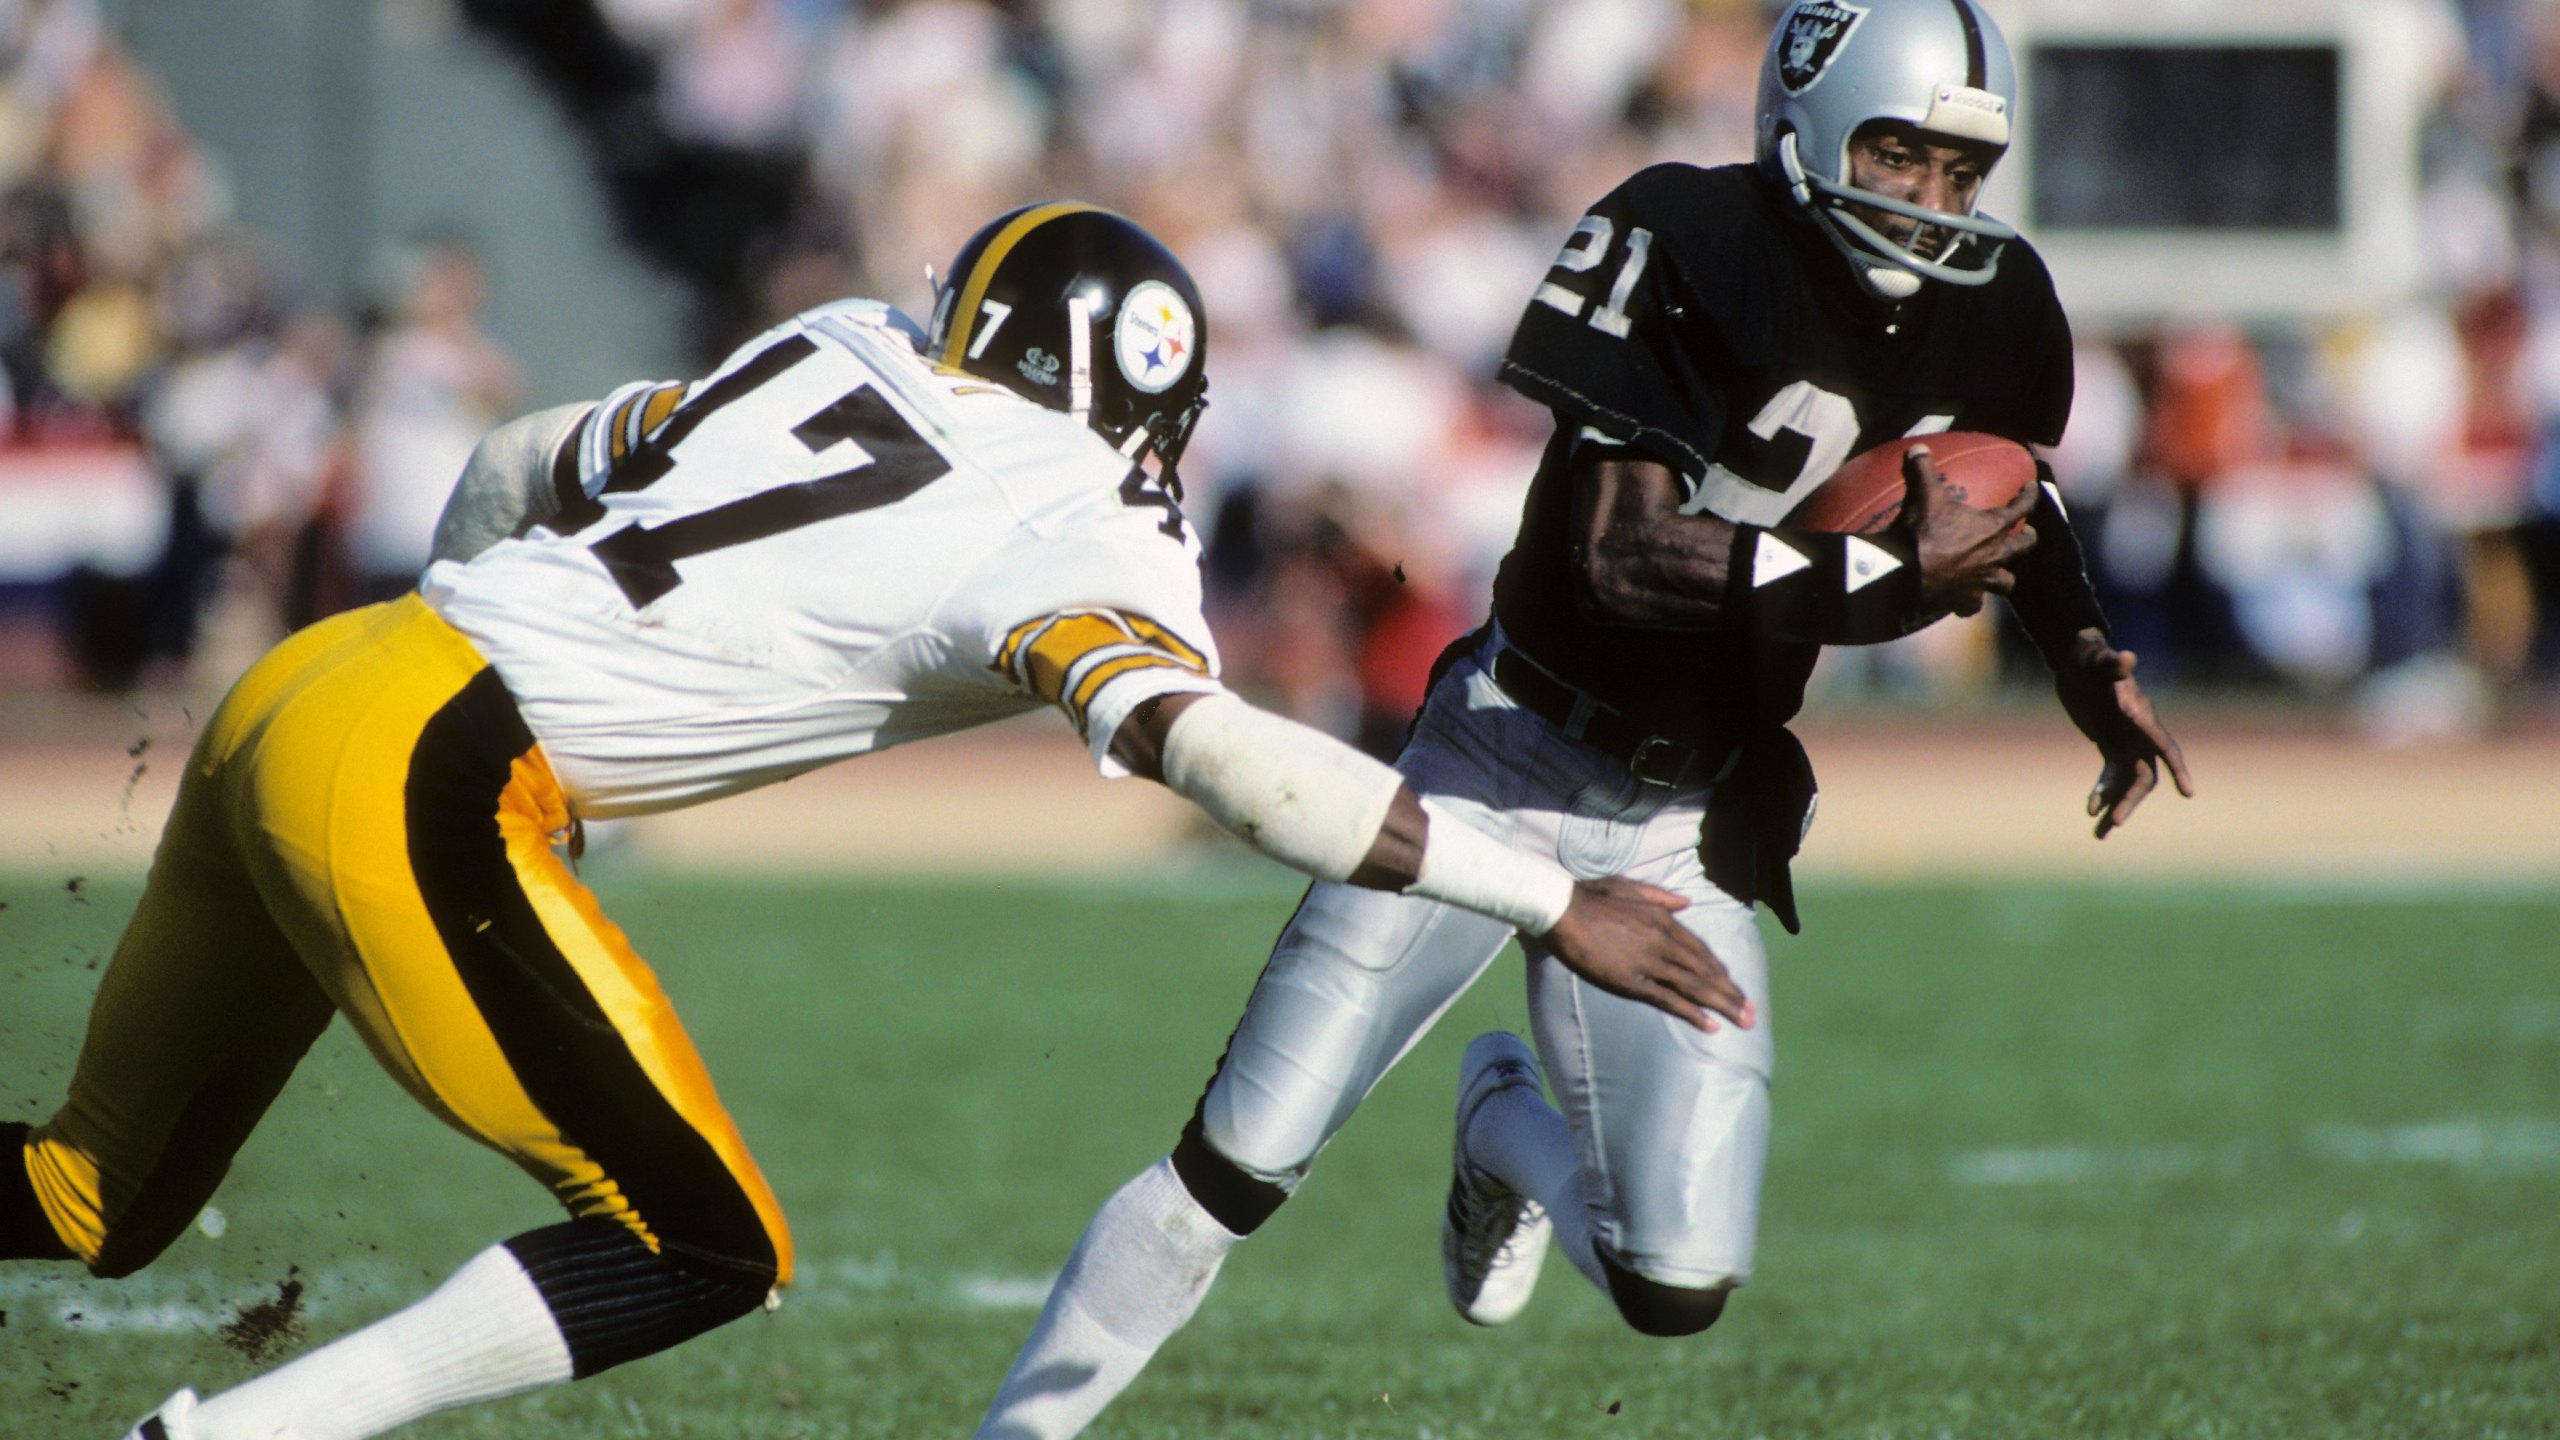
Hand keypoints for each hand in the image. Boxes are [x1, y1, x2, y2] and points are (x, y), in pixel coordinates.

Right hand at [1540, 877, 1755, 1031]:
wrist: (1563, 910)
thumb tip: (1686, 902)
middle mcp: (1664, 941)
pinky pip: (1669, 1000)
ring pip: (1695, 986)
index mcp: (1664, 920)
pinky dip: (1692, 1013)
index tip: (1733, 985)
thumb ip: (1660, 897)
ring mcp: (1650, 962)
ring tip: (1743, 1021)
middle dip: (1731, 993)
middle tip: (1751, 1012)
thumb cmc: (1591, 896)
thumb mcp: (1630, 887)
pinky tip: (1710, 1026)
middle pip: (1706, 971)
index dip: (1719, 970)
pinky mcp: (1633, 981)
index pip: (1701, 950)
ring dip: (1723, 1005)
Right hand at [1904, 445, 2039, 618]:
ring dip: (2003, 576)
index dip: (2029, 496)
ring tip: (1997, 572)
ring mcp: (1982, 581)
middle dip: (2027, 539)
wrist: (1907, 573)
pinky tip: (1964, 600)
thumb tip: (1918, 447)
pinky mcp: (1965, 600)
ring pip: (2006, 582)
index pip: (2021, 508)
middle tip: (2024, 534)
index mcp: (1991, 527)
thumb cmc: (1922, 532)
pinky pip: (1973, 605)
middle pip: (2024, 547)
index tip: (2030, 488)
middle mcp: (1994, 555)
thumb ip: (1924, 470)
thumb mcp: (1923, 495)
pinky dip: (1970, 602)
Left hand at [2052, 630, 2195, 837]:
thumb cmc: (2088, 656)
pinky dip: (2102, 793)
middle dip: (2131, 800)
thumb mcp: (2094, 659)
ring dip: (2116, 807)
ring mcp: (2125, 740)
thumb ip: (2110, 663)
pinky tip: (2090, 810)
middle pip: (2144, 775)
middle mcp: (2138, 733)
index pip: (2165, 746)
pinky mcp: (2110, 744)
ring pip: (2128, 783)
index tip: (2189, 793)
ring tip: (2099, 835)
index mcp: (2141, 716)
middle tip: (2115, 823)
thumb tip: (2125, 657)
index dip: (2178, 769)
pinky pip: (2110, 777)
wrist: (2076, 658)